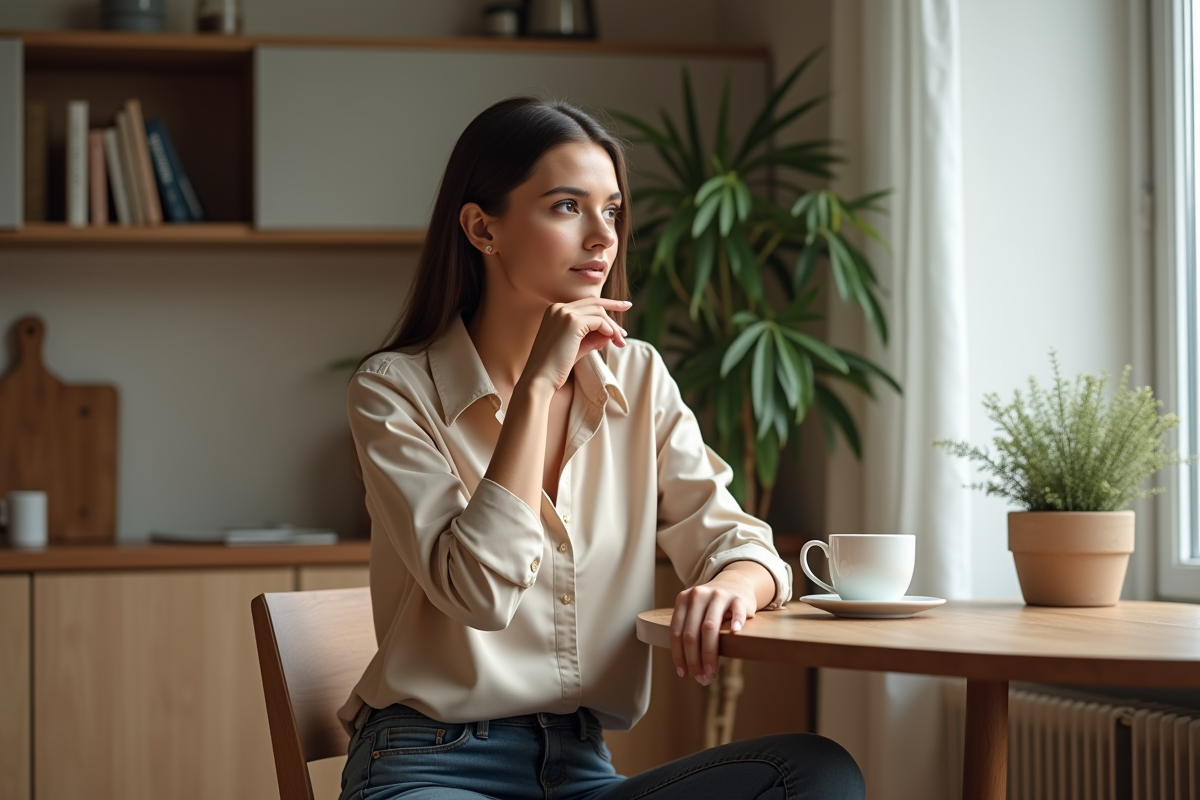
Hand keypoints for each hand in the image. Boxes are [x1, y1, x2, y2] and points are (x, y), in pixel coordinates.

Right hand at [522, 298, 631, 390]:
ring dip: (613, 327)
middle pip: (595, 303)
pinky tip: (610, 342)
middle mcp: (559, 308)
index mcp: (556, 310)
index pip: (586, 303)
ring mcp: (565, 313)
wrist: (541, 377)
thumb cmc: (557, 366)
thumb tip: (613, 331)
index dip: (607, 305)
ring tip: (620, 342)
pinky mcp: (573, 322)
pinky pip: (599, 321)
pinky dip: (608, 330)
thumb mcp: (577, 346)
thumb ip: (593, 335)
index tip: (624, 307)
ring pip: (599, 312)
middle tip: (624, 332)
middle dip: (614, 311)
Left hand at [669, 568, 759, 685]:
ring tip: (711, 672)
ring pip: (709, 627)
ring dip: (709, 654)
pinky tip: (735, 635)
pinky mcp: (738, 598)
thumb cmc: (712, 607)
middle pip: (691, 633)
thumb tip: (685, 668)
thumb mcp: (695, 611)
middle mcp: (698, 595)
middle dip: (694, 660)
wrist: (736, 583)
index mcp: (683, 600)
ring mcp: (719, 595)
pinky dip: (736, 623)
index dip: (678, 655)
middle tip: (700, 678)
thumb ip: (688, 630)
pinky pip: (737, 611)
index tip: (683, 673)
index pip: (676, 632)